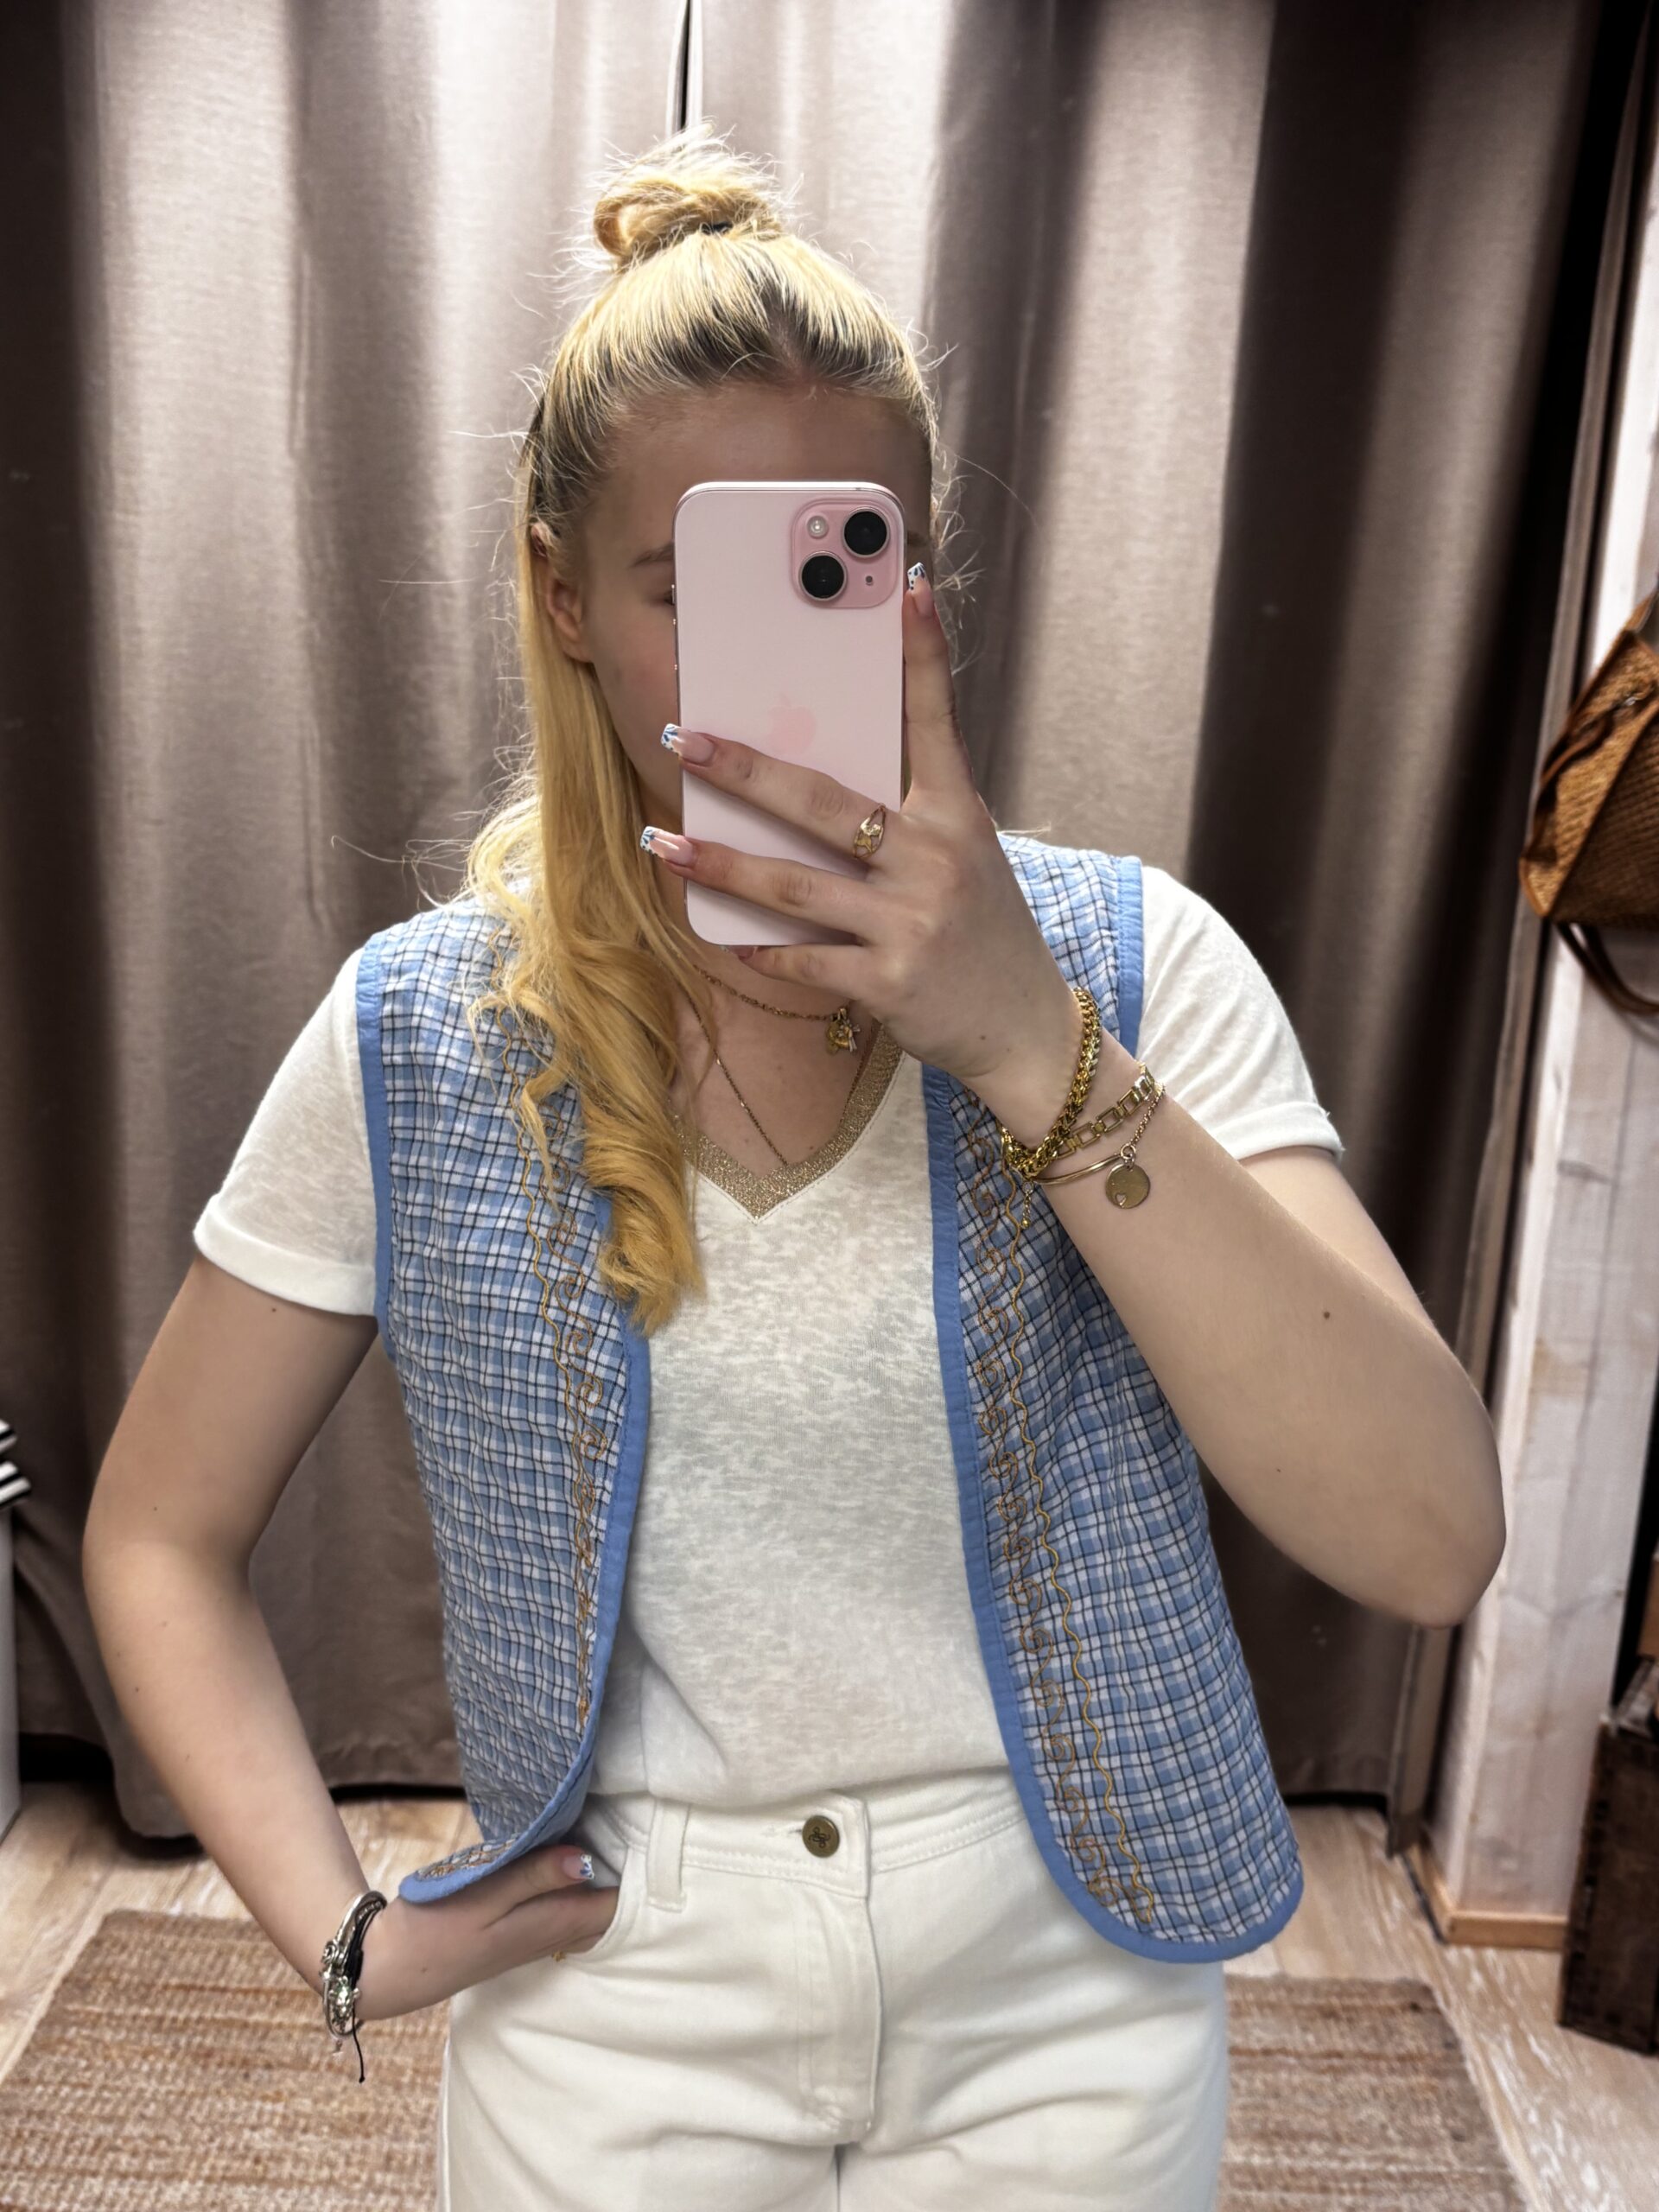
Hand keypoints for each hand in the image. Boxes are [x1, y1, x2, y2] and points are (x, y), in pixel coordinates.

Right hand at [351, 1842, 619, 2020]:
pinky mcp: (508, 1936)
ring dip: (595, 1884)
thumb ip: (535, 1877)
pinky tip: (563, 1864)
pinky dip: (568, 1890)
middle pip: (601, 1912)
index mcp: (544, 1927)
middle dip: (621, 1878)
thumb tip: (587, 1860)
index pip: (610, 1908)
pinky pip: (555, 1913)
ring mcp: (526, 1940)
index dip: (633, 1877)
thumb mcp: (483, 1896)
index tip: (648, 1838)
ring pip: (579, 1913)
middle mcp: (544, 1938)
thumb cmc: (432, 1929)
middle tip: (635, 1833)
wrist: (386, 1968)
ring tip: (609, 1840)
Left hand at [643, 568, 1077, 1103]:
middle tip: (686, 739)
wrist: (1021, 1025)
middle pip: (822, 802)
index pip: (936, 719)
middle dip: (745, 769)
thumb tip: (822, 772)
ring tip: (663, 844)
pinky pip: (804, 960)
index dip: (923, 652)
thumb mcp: (965, 855)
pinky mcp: (890, 979)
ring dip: (720, 864)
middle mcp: (935, 859)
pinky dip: (760, 949)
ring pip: (793, 885)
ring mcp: (910, 920)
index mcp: (957, 815)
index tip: (905, 586)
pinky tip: (725, 934)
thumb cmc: (980, 930)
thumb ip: (907, 814)